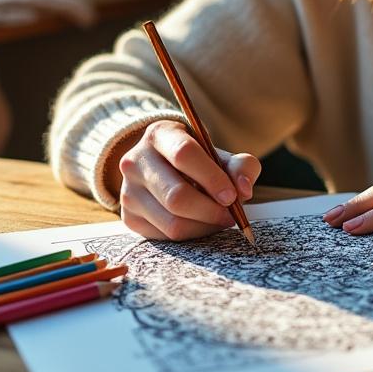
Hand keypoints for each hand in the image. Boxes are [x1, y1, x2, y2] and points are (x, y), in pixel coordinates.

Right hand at [117, 120, 261, 240]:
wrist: (161, 168)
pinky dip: (191, 234)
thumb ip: (240, 166)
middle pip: (176, 196)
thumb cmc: (196, 161)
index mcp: (159, 135)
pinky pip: (165, 237)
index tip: (232, 196)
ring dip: (204, 226)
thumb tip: (244, 189)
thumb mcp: (218, 154)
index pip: (184, 154)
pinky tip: (200, 223)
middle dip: (210, 210)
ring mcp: (128, 191)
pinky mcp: (129, 217)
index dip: (212, 178)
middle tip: (230, 215)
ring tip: (219, 219)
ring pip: (172, 222)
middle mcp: (135, 161)